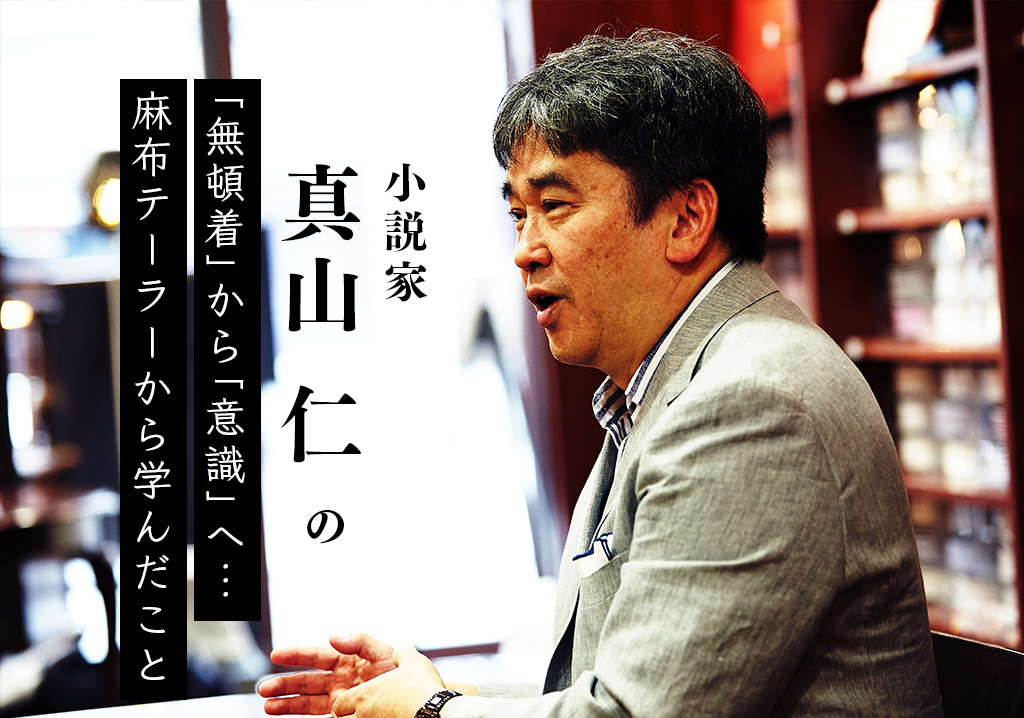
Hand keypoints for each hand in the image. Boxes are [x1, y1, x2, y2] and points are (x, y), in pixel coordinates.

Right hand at [260, 633, 397, 715]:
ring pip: (307, 703)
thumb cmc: (403, 675)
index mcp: (347, 661)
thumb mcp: (384, 652)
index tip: (276, 655)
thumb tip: (332, 636)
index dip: (296, 655)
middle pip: (306, 682)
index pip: (316, 657)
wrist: (418, 703)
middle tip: (263, 688)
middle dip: (284, 684)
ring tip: (267, 706)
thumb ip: (359, 641)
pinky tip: (287, 716)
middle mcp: (339, 682)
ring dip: (287, 704)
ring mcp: (340, 701)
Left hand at [331, 646, 446, 717]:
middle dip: (346, 717)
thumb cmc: (422, 687)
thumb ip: (401, 654)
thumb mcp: (412, 660)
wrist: (437, 712)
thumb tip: (398, 654)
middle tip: (358, 713)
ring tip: (373, 717)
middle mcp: (364, 715)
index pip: (339, 704)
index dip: (343, 703)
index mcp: (365, 695)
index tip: (351, 703)